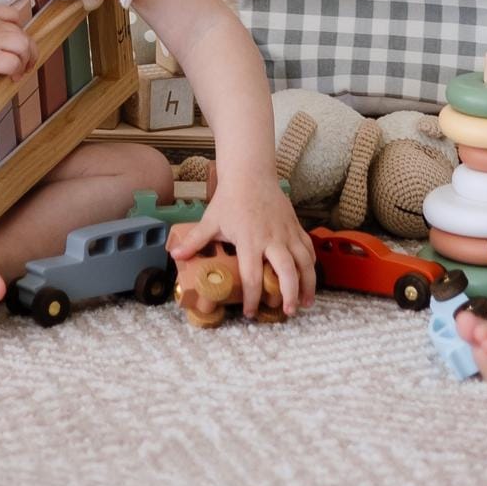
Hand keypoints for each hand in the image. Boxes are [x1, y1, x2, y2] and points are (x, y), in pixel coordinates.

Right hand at [0, 0, 34, 87]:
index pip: (13, 14)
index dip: (18, 29)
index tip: (14, 42)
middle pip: (23, 32)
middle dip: (28, 49)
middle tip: (25, 62)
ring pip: (24, 46)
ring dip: (26, 60)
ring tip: (21, 71)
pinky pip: (14, 63)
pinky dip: (17, 71)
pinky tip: (11, 78)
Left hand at [169, 173, 317, 318]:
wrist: (250, 173)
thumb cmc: (230, 197)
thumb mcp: (211, 219)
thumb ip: (195, 240)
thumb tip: (174, 255)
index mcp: (249, 239)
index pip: (252, 275)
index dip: (252, 297)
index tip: (250, 313)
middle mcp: (271, 238)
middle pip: (286, 271)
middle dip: (289, 294)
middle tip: (288, 312)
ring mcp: (286, 231)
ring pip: (304, 260)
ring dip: (308, 283)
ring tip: (306, 303)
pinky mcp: (295, 225)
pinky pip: (308, 247)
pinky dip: (311, 263)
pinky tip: (309, 277)